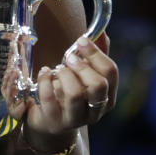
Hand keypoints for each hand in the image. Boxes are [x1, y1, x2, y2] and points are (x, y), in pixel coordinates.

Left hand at [5, 33, 118, 149]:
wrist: (47, 119)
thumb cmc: (67, 92)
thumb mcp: (83, 75)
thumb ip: (94, 56)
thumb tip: (101, 32)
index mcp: (108, 97)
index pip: (111, 72)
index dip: (96, 53)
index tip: (81, 41)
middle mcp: (96, 111)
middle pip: (98, 85)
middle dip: (82, 66)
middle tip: (68, 57)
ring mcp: (75, 119)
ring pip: (75, 94)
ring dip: (65, 75)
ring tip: (57, 68)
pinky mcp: (55, 122)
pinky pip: (50, 99)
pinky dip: (45, 81)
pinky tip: (44, 72)